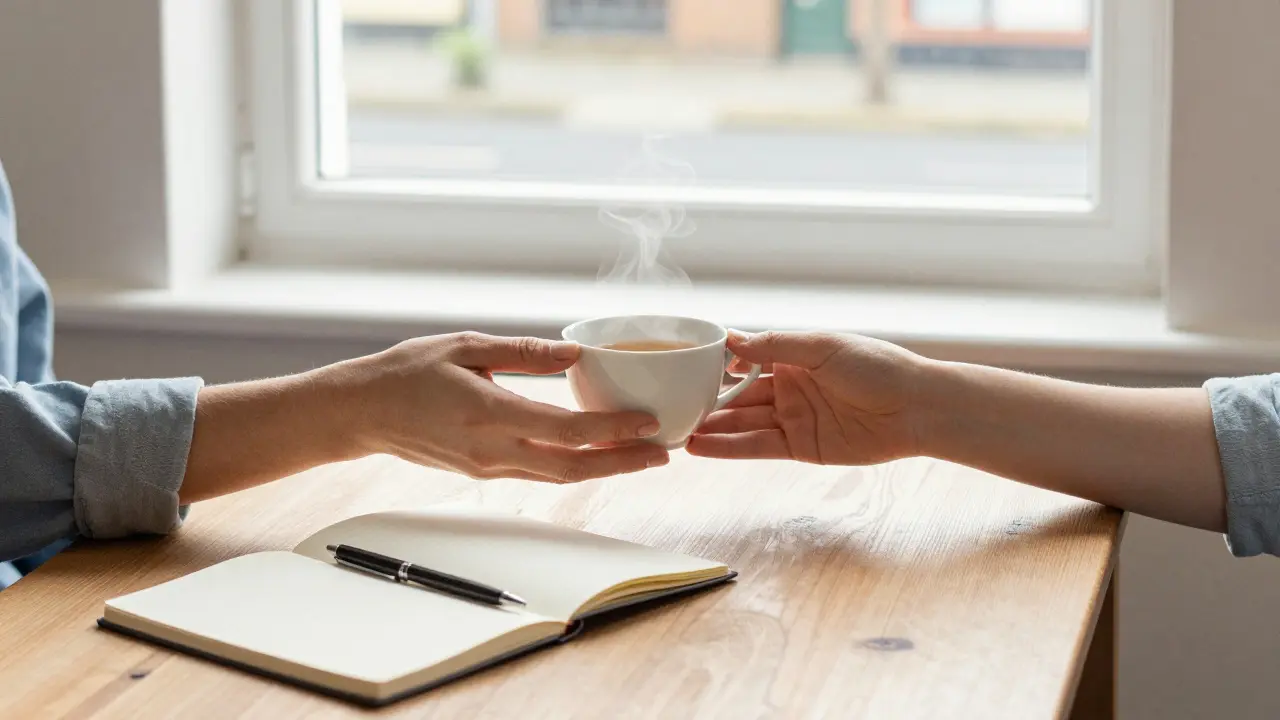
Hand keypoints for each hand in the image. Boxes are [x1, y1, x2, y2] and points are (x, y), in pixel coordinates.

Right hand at [326, 332, 668, 481]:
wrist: (359, 413)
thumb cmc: (406, 372)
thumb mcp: (465, 346)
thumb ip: (523, 352)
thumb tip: (575, 353)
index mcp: (490, 414)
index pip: (567, 430)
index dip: (614, 429)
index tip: (649, 422)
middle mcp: (493, 451)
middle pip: (573, 467)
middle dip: (623, 462)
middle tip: (664, 453)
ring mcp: (488, 468)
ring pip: (558, 476)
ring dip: (603, 468)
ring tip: (641, 456)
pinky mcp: (482, 472)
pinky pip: (538, 474)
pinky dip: (573, 467)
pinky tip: (595, 455)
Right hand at [686, 331, 925, 464]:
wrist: (917, 408)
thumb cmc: (877, 367)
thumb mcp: (822, 347)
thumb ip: (774, 346)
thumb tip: (730, 340)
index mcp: (792, 355)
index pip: (743, 357)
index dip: (714, 363)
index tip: (680, 365)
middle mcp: (787, 385)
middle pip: (736, 394)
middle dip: (703, 401)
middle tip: (666, 406)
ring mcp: (792, 417)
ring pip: (741, 422)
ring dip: (709, 427)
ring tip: (673, 432)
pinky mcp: (800, 447)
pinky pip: (756, 447)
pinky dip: (728, 448)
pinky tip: (700, 448)